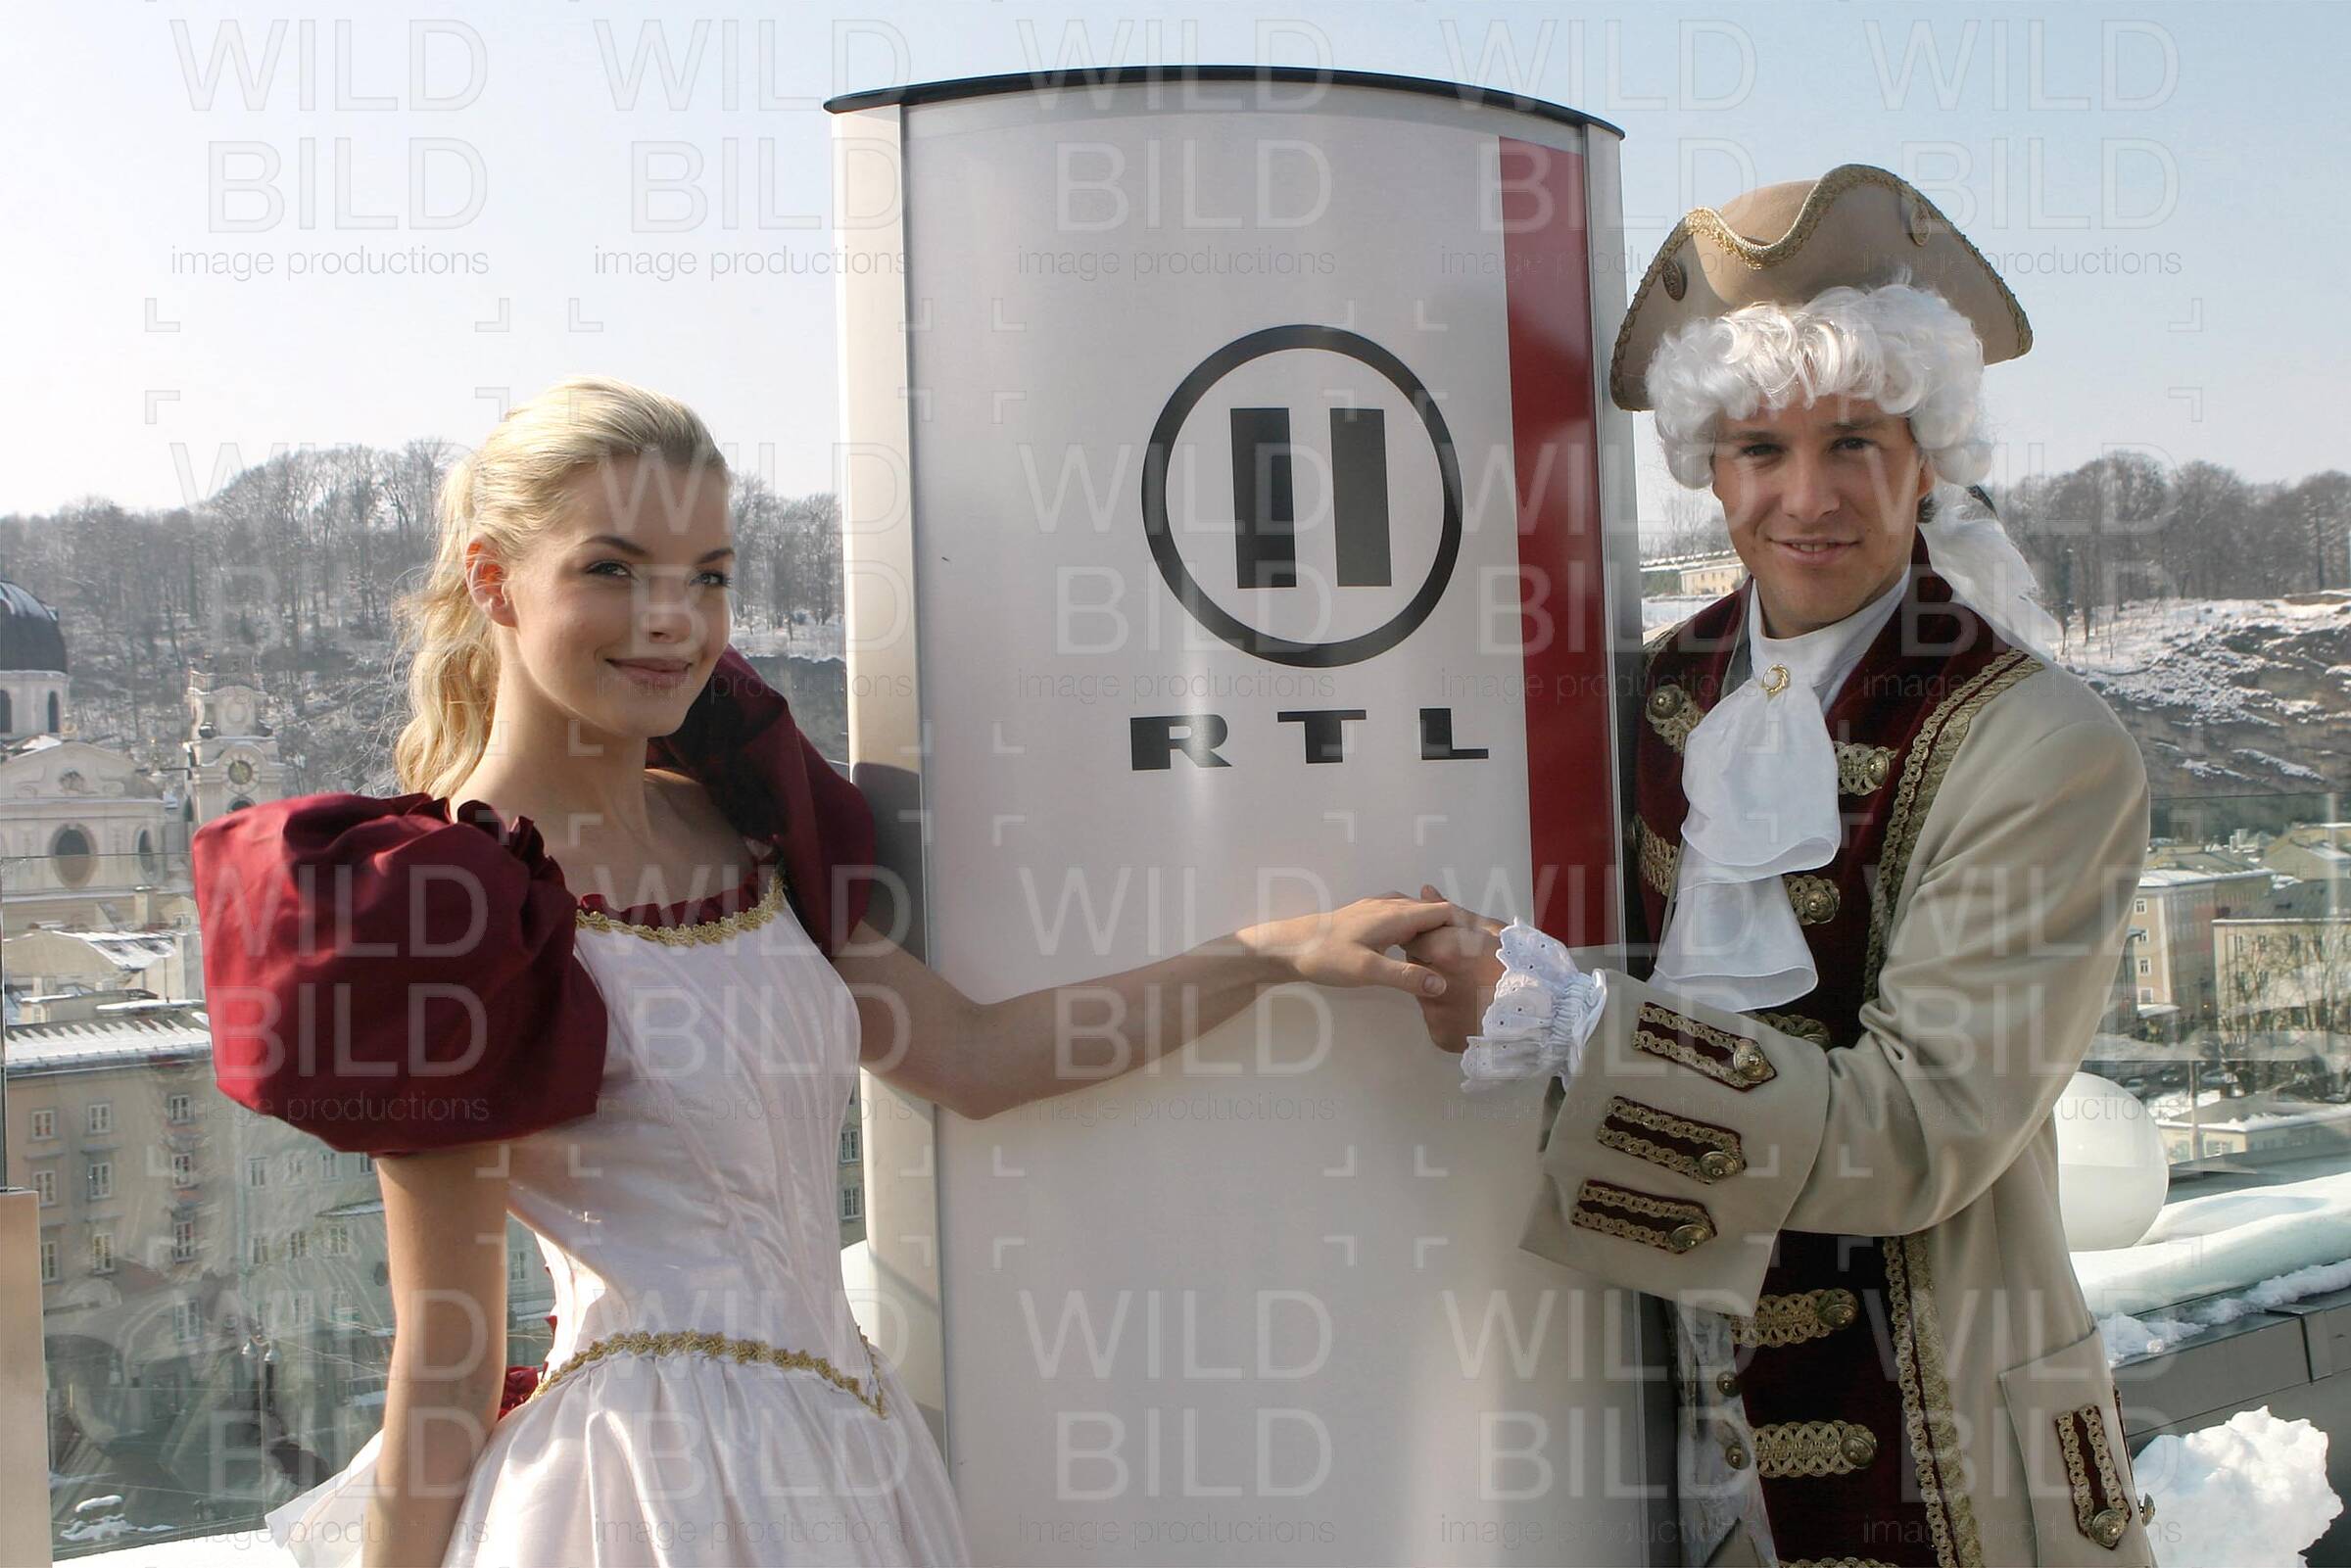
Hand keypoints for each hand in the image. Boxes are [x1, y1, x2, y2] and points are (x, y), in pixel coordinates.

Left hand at [1237, 892, 1462, 998]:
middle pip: (1430, 909)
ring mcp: (1374, 909)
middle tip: (1469, 951)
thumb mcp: (1368, 971)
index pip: (1441, 911)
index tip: (1480, 944)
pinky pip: (1398, 915)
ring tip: (1445, 949)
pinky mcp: (1363, 917)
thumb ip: (1406, 977)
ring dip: (1430, 926)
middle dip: (1450, 926)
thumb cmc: (1325, 957)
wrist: (1287, 946)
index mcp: (1395, 915)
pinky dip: (1413, 926)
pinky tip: (1409, 945)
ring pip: (1413, 912)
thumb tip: (1442, 984)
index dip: (1463, 925)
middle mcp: (1388, 906)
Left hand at [1400, 885, 1505, 1053]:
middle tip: (1463, 968)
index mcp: (1444, 950)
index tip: (1449, 946)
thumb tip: (1426, 892)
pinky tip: (1470, 1011)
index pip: (1415, 939)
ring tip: (1471, 990)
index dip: (1431, 940)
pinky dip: (1448, 1015)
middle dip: (1432, 964)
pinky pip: (1436, 1019)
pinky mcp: (1439, 1034)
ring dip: (1439, 989)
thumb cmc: (1521, 965)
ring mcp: (1434, 1011)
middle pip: (1417, 966)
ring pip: (1425, 993)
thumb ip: (1453, 912)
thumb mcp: (1492, 930)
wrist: (1542, 1014)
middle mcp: (1432, 980)